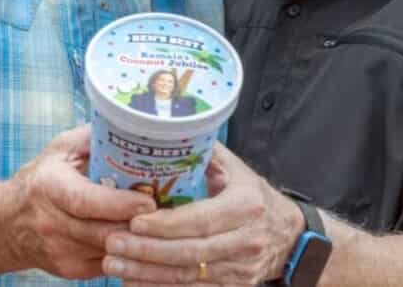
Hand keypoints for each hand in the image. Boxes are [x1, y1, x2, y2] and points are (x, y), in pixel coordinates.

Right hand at [6, 125, 157, 278]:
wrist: (8, 223)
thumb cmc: (42, 179)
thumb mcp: (60, 150)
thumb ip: (92, 137)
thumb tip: (130, 120)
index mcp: (48, 187)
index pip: (85, 201)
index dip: (120, 204)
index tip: (150, 201)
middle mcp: (51, 223)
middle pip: (104, 231)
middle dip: (139, 225)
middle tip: (171, 212)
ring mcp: (61, 251)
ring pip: (111, 251)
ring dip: (138, 239)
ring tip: (162, 224)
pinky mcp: (71, 270)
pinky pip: (110, 264)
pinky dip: (128, 251)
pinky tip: (141, 236)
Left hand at [101, 142, 304, 284]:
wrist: (290, 236)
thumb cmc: (254, 196)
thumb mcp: (237, 170)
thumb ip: (204, 154)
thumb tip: (164, 131)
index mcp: (245, 205)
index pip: (200, 219)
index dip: (165, 224)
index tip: (133, 221)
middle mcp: (246, 240)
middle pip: (190, 251)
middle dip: (146, 251)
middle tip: (112, 244)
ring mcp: (241, 268)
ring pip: (188, 276)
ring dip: (147, 273)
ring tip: (113, 266)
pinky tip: (133, 283)